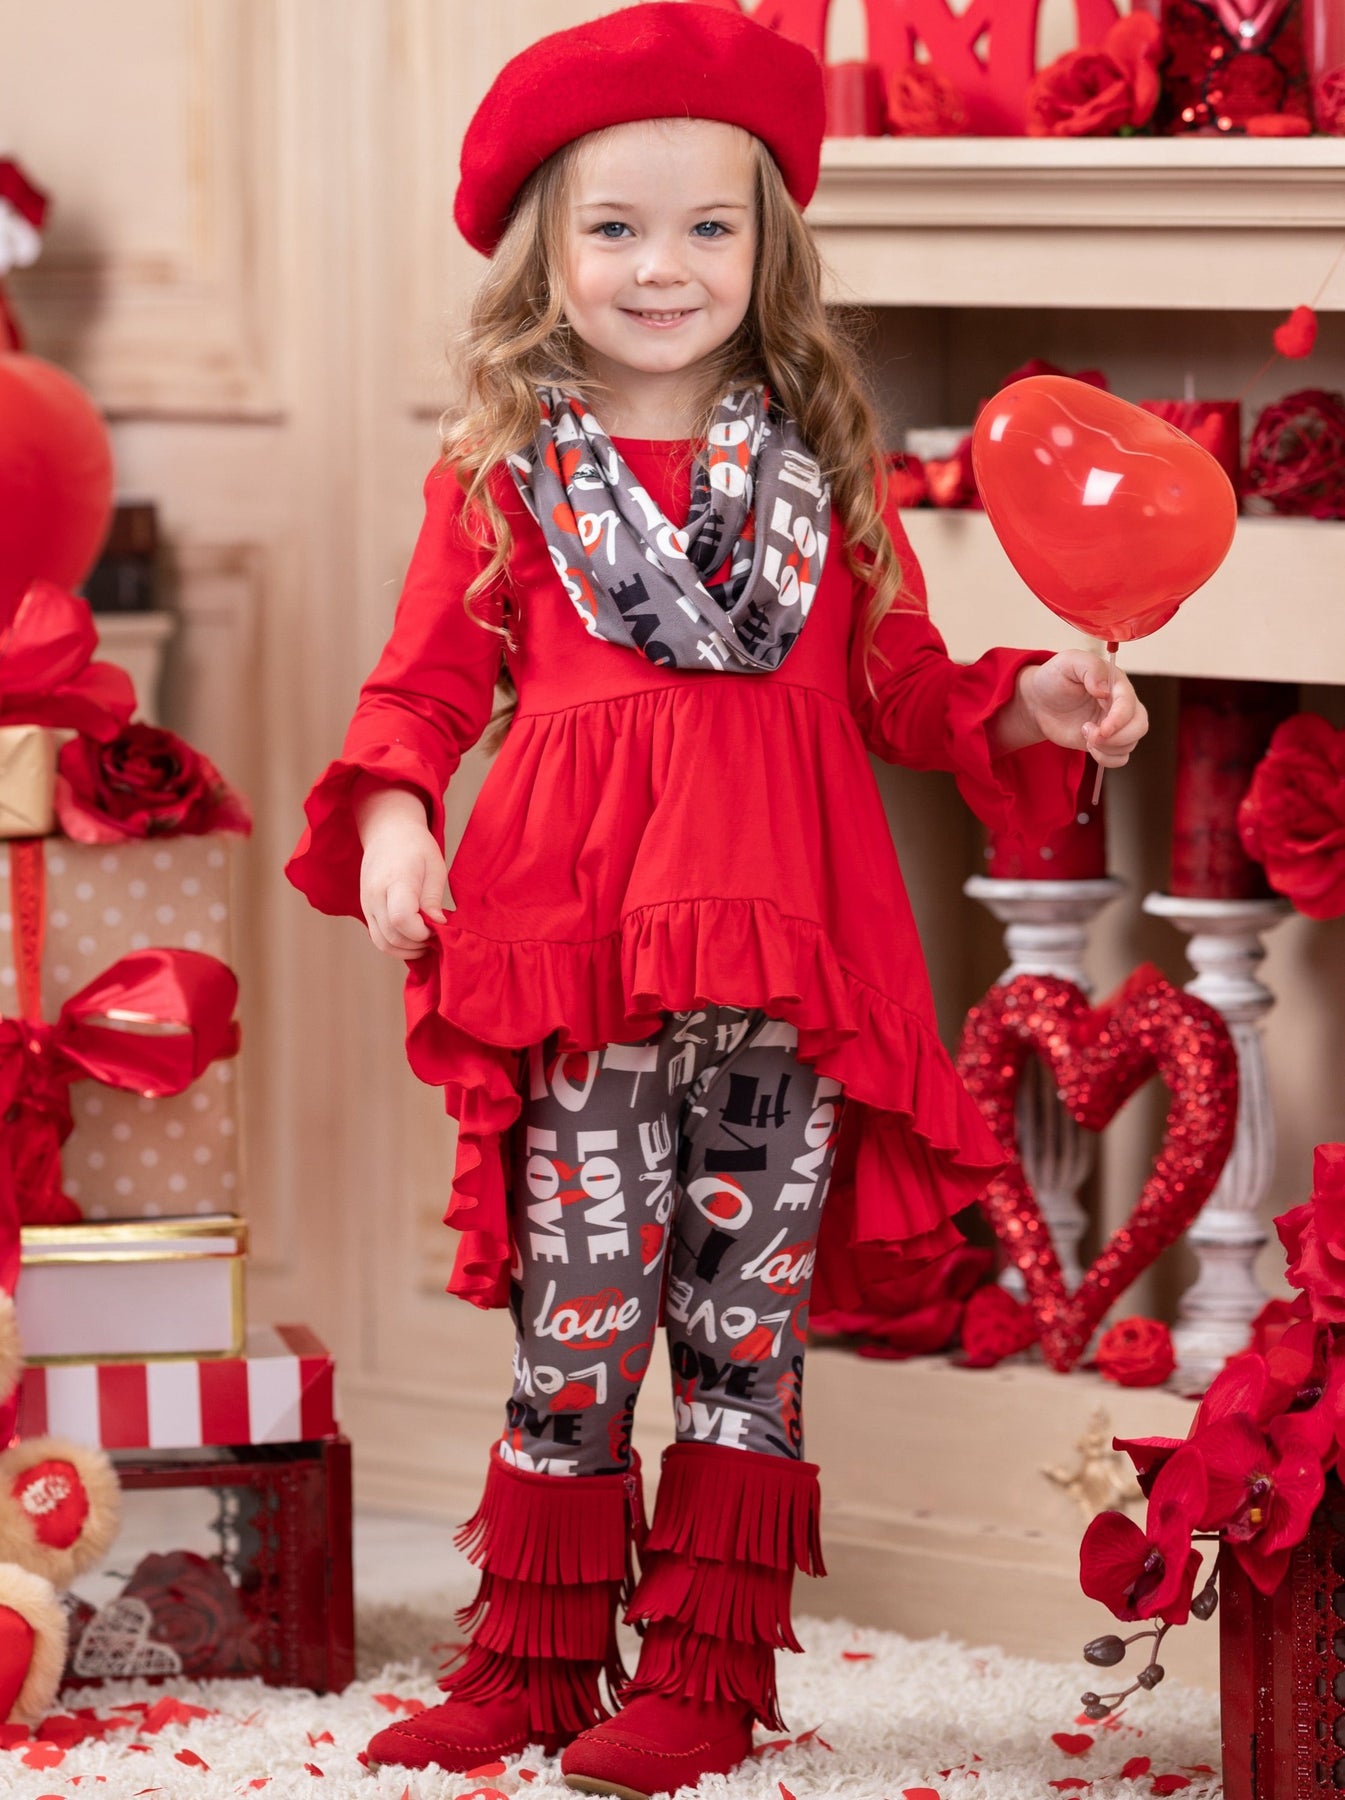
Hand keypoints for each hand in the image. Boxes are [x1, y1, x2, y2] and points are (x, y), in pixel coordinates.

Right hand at [353, 777, 447, 958]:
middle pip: (392, 936)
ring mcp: (367, 904)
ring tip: (427, 942)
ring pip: (382, 943)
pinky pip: (379, 938)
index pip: (402, 919)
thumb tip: (437, 925)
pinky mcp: (366, 910)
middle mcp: (376, 895)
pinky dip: (397, 945)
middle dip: (418, 945)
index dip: (422, 932)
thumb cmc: (417, 847)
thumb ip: (433, 897)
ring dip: (407, 950)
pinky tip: (414, 939)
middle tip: (437, 938)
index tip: (437, 927)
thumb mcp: (434, 866)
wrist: (387, 832)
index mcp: (396, 880)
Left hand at [1017, 652, 1148, 768]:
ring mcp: (1115, 725)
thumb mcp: (1068, 662)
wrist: (1039, 702)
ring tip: (1085, 735)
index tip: (1102, 729)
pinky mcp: (1107, 742)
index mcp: (1116, 684)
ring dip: (1108, 748)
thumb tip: (1104, 690)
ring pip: (1131, 743)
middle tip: (1090, 736)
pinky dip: (1107, 758)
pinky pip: (1121, 757)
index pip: (1130, 704)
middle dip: (1117, 737)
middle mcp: (1121, 705)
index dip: (1119, 720)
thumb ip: (1090, 667)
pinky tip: (1089, 746)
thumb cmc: (1054, 678)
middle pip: (1139, 726)